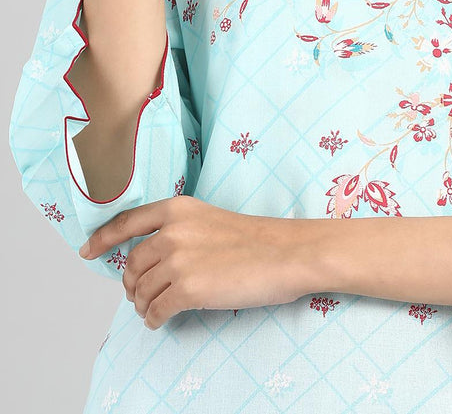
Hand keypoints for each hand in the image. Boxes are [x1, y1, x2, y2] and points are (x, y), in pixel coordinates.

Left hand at [79, 197, 313, 328]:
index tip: (88, 251)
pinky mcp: (188, 290)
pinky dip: (154, 320)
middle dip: (132, 284)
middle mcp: (172, 231)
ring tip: (154, 309)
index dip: (102, 238)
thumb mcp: (210, 220)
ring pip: (140, 291)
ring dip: (142, 305)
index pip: (127, 221)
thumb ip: (178, 232)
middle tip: (140, 295)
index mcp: (177, 208)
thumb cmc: (255, 239)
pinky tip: (161, 321)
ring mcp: (178, 260)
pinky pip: (155, 311)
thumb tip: (149, 261)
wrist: (286, 253)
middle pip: (131, 265)